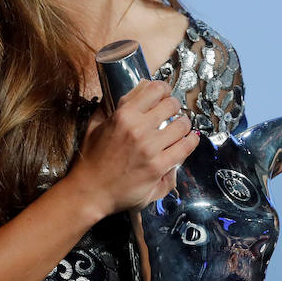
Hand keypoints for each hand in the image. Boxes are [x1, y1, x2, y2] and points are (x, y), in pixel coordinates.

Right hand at [68, 79, 199, 217]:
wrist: (90, 191)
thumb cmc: (91, 159)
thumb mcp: (95, 125)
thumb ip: (111, 106)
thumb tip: (131, 90)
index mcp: (123, 115)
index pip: (154, 89)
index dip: (163, 89)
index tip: (165, 93)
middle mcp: (138, 129)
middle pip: (171, 105)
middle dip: (174, 106)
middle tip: (173, 112)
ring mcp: (150, 148)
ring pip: (182, 125)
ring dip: (184, 124)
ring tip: (181, 127)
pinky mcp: (158, 167)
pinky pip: (184, 148)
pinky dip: (191, 141)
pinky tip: (190, 139)